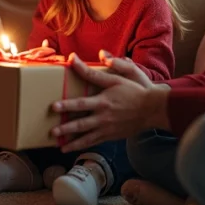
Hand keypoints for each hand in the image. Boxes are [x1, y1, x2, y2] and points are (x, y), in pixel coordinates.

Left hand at [49, 54, 167, 151]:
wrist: (152, 110)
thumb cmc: (135, 92)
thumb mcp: (118, 78)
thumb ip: (102, 72)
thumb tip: (96, 55)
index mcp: (103, 102)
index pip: (81, 103)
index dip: (67, 105)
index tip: (54, 106)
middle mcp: (103, 117)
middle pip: (81, 124)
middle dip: (65, 129)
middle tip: (52, 131)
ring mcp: (108, 128)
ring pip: (87, 138)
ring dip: (73, 142)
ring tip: (60, 147)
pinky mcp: (112, 135)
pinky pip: (96, 142)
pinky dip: (85, 146)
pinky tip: (76, 148)